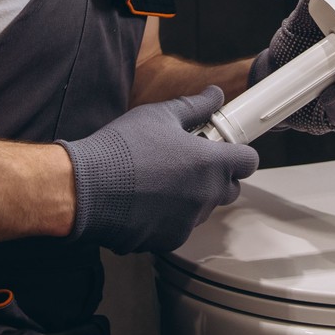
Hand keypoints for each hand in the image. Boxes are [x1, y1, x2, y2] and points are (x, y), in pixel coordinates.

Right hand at [58, 87, 258, 253]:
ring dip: (192, 196)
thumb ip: (195, 106)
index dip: (238, 152)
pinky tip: (146, 200)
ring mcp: (188, 221)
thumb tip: (215, 95)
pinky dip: (170, 216)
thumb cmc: (120, 149)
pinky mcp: (169, 240)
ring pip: (203, 208)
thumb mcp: (159, 116)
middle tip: (187, 161)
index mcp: (209, 163)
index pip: (249, 161)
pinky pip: (180, 226)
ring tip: (159, 179)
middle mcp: (205, 196)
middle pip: (229, 188)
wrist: (85, 188)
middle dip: (216, 176)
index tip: (223, 148)